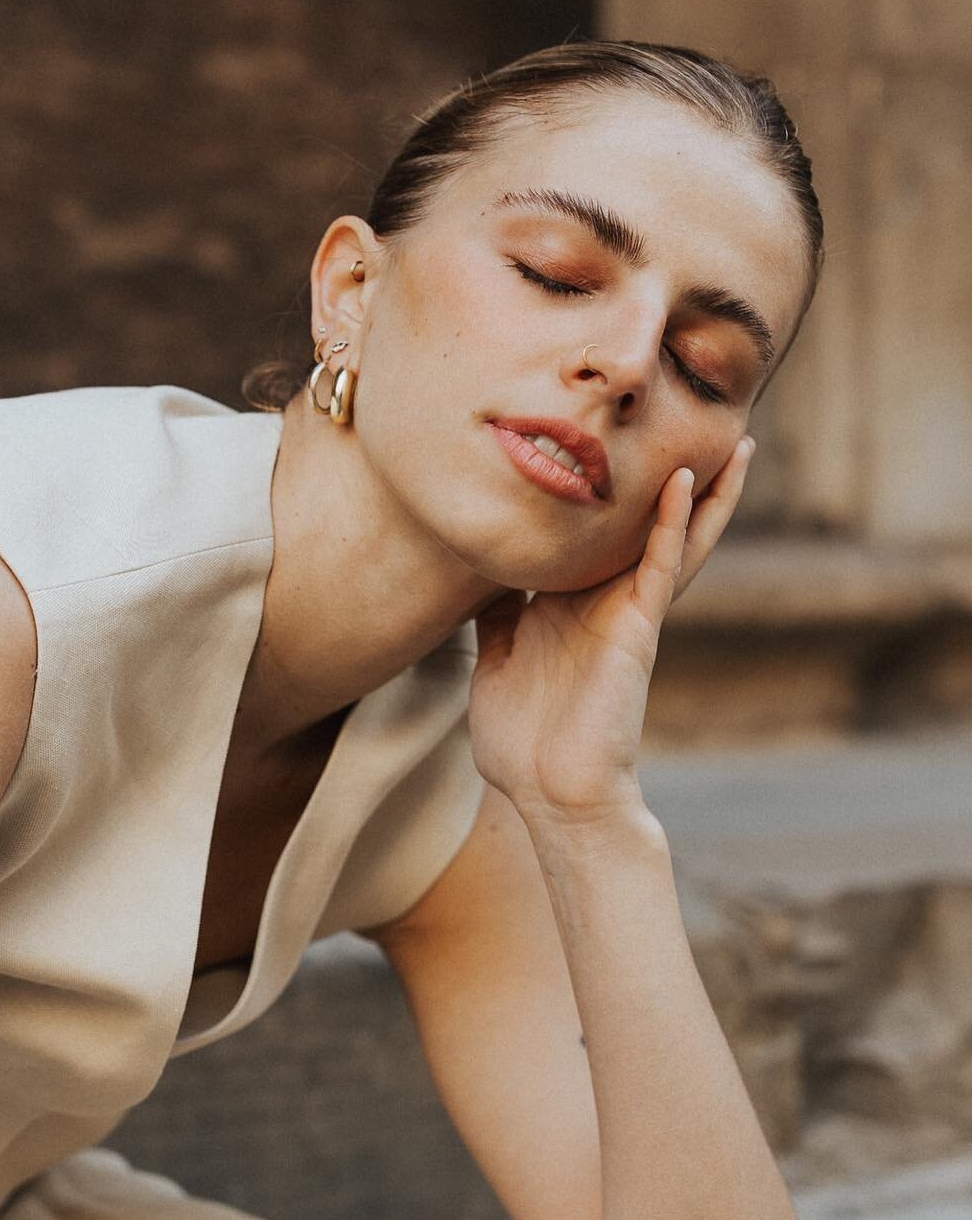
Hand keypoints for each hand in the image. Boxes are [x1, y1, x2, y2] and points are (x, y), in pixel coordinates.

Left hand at [468, 437, 753, 819]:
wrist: (548, 792)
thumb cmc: (521, 742)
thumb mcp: (497, 661)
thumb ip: (497, 616)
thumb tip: (481, 578)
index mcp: (568, 608)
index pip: (592, 538)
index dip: (601, 495)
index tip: (606, 442)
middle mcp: (603, 603)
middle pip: (646, 528)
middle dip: (674, 482)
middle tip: (698, 427)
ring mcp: (625, 614)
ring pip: (674, 539)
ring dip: (703, 492)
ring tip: (736, 442)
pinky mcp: (638, 630)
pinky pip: (661, 566)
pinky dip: (673, 524)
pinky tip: (685, 481)